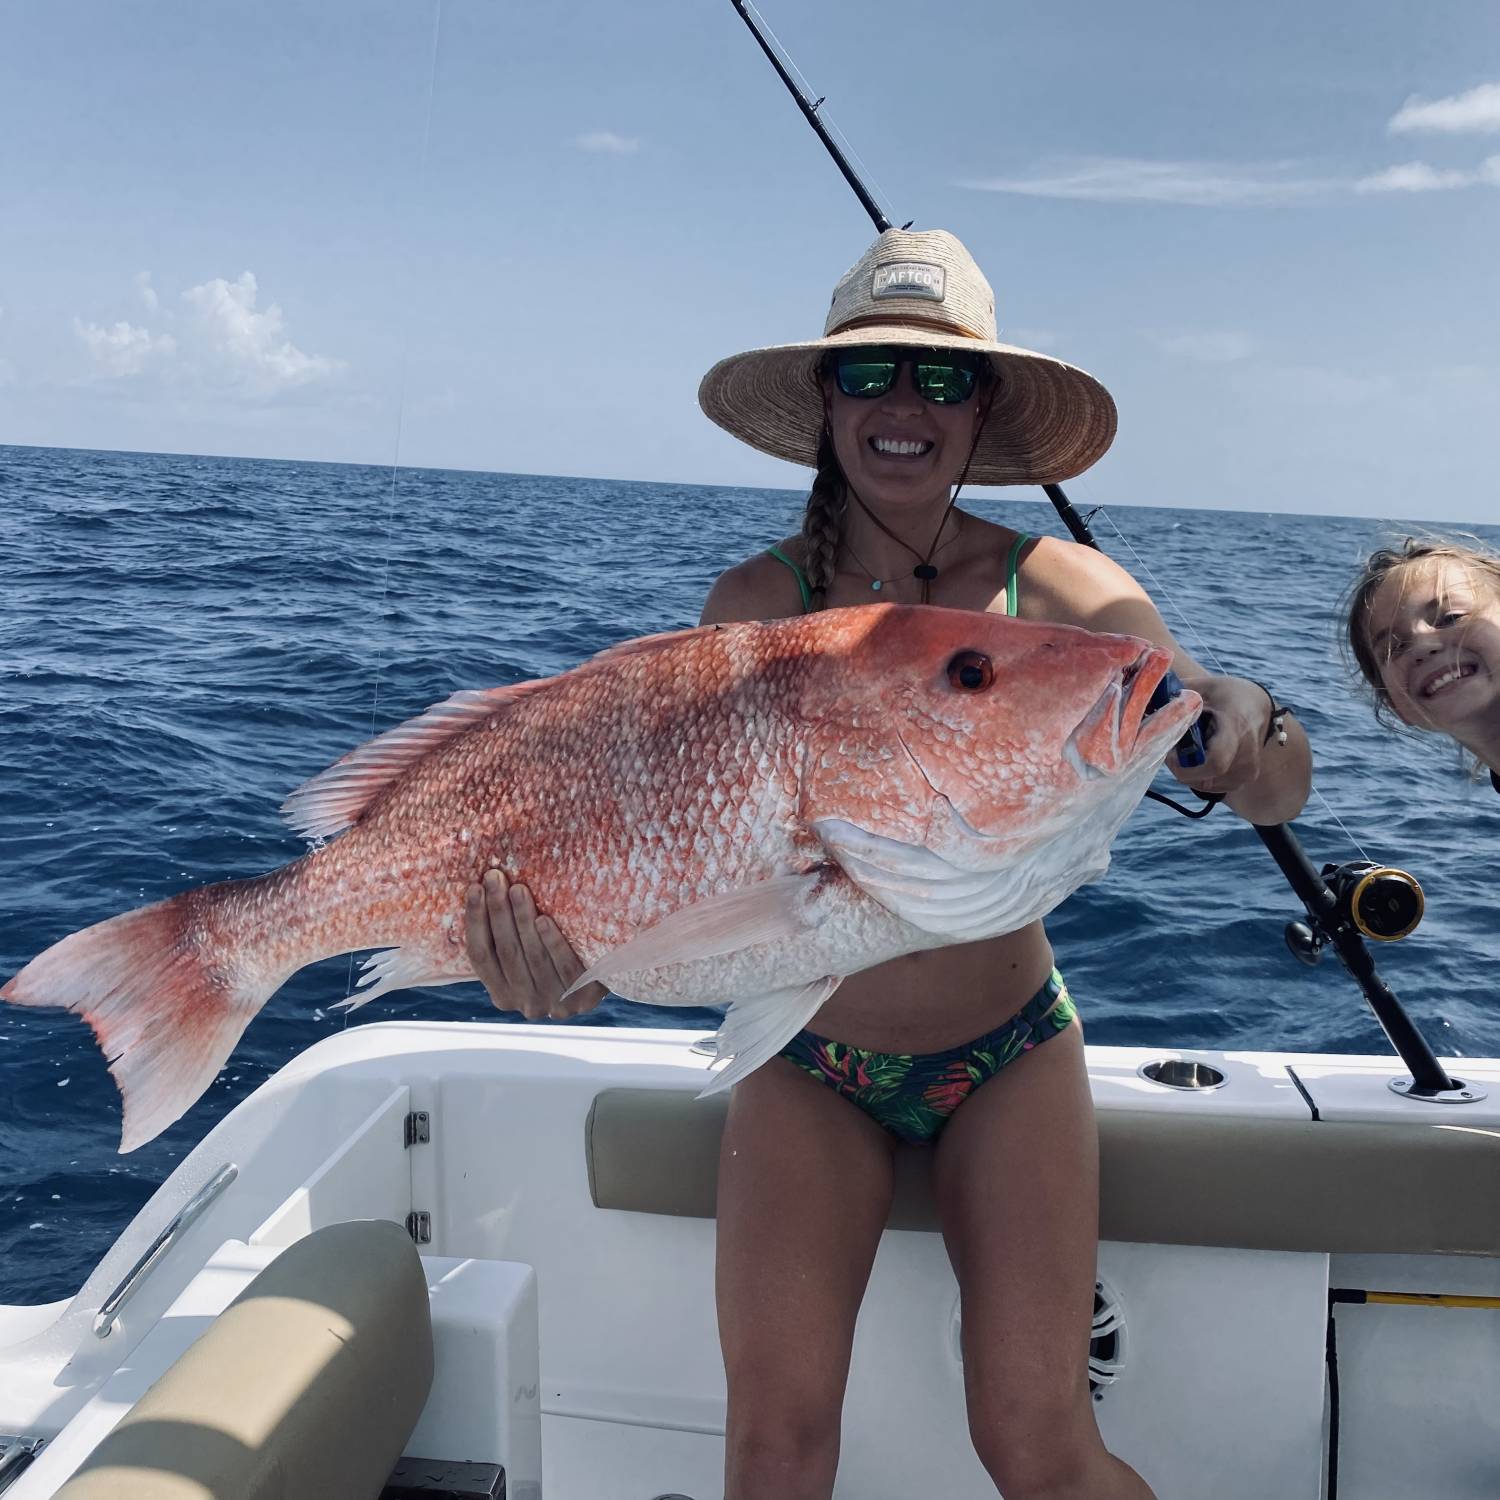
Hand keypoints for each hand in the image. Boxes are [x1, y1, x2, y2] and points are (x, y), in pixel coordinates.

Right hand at [464, 869, 606, 1019]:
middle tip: (495, 877)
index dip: (475, 921)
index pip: (481, 957)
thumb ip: (509, 938)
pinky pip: (565, 967)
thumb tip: (486, 888)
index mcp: (503, 995)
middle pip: (506, 953)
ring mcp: (555, 1003)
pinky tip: (544, 919)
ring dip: (522, 920)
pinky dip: (553, 942)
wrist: (610, 977)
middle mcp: (526, 1003)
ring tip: (518, 889)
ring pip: (533, 957)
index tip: (474, 888)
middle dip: (498, 911)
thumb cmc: (559, 958)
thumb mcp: (529, 955)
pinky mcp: (583, 997)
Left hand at [1166, 675, 1271, 798]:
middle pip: (1208, 778)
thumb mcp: (1204, 687)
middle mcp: (1247, 752)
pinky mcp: (1245, 778)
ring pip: (1208, 786)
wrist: (1258, 706)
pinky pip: (1215, 788)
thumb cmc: (1228, 694)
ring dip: (1190, 774)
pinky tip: (1200, 760)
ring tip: (1188, 752)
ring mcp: (1249, 769)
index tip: (1171, 754)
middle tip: (1173, 753)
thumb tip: (1147, 699)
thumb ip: (1178, 696)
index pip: (1216, 761)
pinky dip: (1201, 778)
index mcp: (1235, 726)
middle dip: (1183, 769)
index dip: (1187, 767)